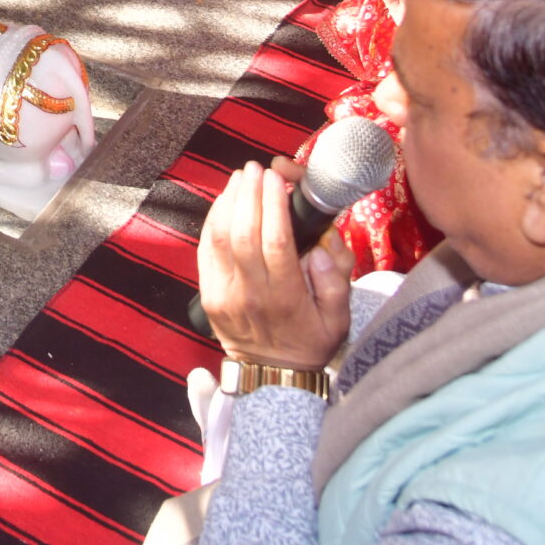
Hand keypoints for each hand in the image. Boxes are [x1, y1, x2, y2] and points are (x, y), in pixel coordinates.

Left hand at [198, 160, 352, 370]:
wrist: (271, 376)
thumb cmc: (310, 342)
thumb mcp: (338, 321)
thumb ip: (334, 283)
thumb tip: (318, 247)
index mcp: (285, 298)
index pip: (276, 242)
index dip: (274, 204)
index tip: (277, 177)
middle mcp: (250, 294)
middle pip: (244, 233)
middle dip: (249, 194)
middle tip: (256, 168)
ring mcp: (224, 294)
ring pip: (220, 237)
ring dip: (229, 201)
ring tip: (241, 176)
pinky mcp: (208, 294)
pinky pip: (206, 250)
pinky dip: (213, 220)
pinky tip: (224, 200)